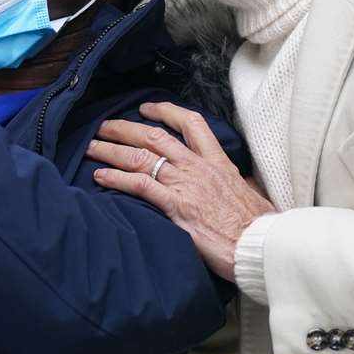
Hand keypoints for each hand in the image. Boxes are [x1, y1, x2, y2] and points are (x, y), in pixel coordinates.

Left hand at [88, 102, 274, 280]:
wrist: (260, 245)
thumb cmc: (259, 226)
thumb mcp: (255, 194)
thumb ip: (242, 184)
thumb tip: (244, 184)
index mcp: (218, 162)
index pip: (190, 124)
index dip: (165, 111)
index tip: (147, 109)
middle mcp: (197, 167)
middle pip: (154, 136)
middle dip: (125, 128)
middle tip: (105, 126)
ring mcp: (184, 185)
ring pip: (141, 156)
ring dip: (112, 150)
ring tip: (92, 147)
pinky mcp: (175, 206)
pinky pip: (139, 185)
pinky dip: (116, 178)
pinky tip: (100, 177)